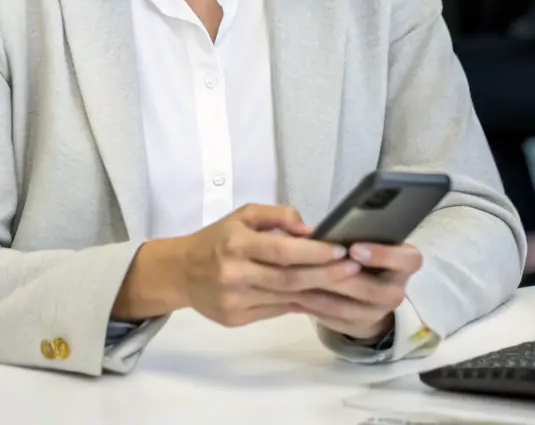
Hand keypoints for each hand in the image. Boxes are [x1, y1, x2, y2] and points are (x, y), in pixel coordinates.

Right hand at [112, 204, 361, 326]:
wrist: (181, 271)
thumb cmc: (216, 239)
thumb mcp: (242, 215)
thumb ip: (276, 216)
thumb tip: (309, 229)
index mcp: (235, 243)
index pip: (281, 250)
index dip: (313, 252)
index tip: (340, 249)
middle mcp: (234, 273)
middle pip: (288, 278)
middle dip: (325, 274)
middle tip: (354, 268)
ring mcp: (234, 300)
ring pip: (285, 298)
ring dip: (318, 291)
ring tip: (345, 284)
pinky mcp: (235, 318)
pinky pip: (275, 311)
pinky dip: (300, 304)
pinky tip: (321, 297)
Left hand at [287, 242, 423, 341]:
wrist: (369, 290)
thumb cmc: (365, 253)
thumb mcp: (368, 239)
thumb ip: (354, 234)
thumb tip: (320, 231)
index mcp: (405, 263)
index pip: (407, 260)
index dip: (382, 255)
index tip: (354, 248)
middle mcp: (397, 290)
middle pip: (373, 289)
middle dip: (340, 277)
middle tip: (314, 266)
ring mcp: (380, 313)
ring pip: (349, 308)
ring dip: (320, 294)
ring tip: (295, 280)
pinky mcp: (360, 327)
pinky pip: (335, 320)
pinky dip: (313, 308)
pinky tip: (294, 295)